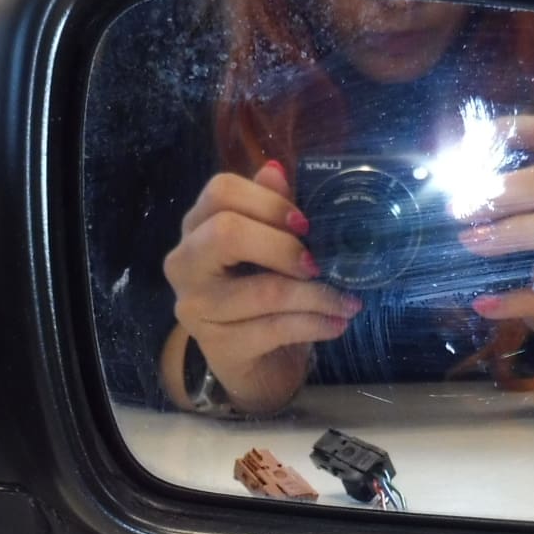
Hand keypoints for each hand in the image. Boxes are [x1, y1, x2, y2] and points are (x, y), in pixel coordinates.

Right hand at [162, 162, 361, 413]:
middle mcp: (185, 264)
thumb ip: (269, 210)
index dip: (268, 202)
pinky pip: (275, 329)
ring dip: (317, 295)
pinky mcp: (220, 347)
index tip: (305, 223)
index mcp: (196, 228)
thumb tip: (276, 169)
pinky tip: (337, 323)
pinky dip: (315, 324)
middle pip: (227, 233)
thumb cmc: (261, 296)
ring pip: (264, 291)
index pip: (220, 192)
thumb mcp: (268, 249)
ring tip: (348, 301)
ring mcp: (197, 308)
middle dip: (284, 246)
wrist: (255, 364)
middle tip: (318, 263)